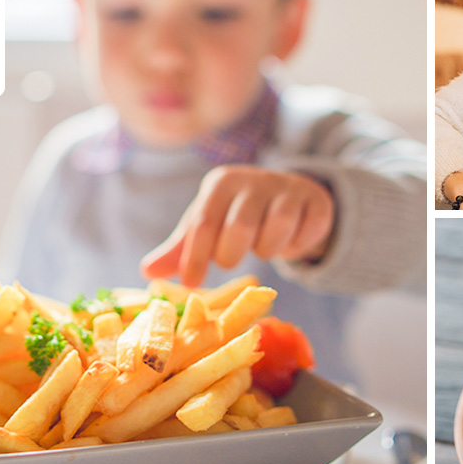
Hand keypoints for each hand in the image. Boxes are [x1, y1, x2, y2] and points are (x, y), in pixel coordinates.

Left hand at [140, 165, 334, 287]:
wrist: (288, 194)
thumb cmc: (237, 214)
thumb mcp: (208, 227)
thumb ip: (181, 249)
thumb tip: (147, 271)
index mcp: (221, 183)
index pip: (203, 223)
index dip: (195, 257)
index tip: (191, 283)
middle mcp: (253, 180)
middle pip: (239, 228)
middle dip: (231, 254)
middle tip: (230, 260)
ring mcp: (288, 188)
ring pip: (277, 229)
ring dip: (267, 250)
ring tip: (262, 247)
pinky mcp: (316, 201)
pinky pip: (306, 232)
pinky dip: (297, 246)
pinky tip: (289, 242)